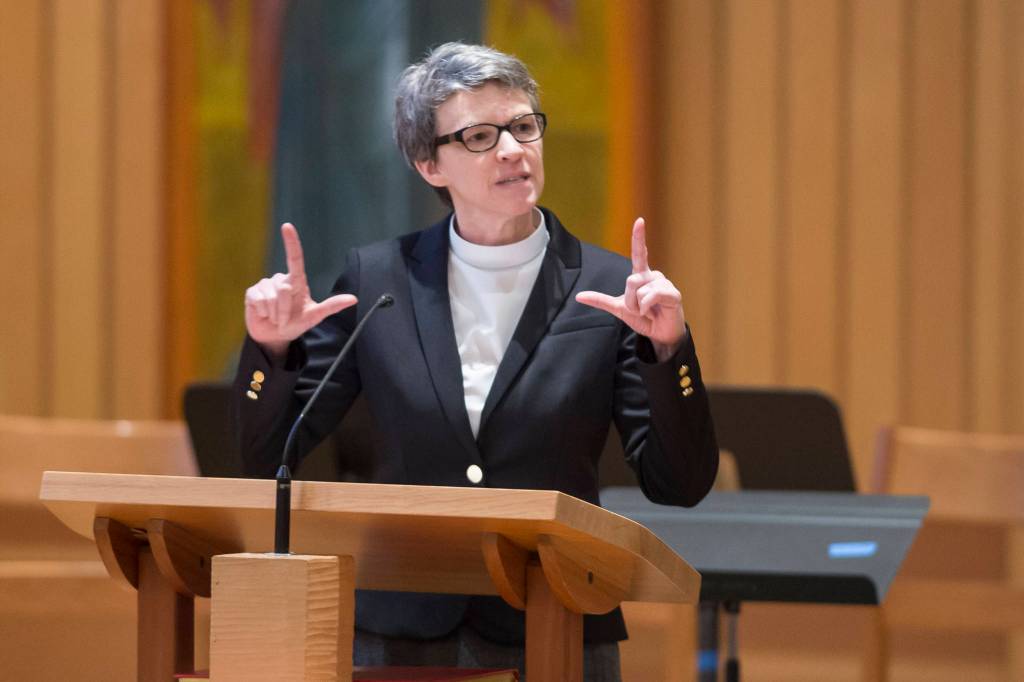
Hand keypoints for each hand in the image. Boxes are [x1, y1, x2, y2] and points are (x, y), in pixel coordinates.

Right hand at [244, 223, 356, 357]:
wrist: (275, 336)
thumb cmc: (296, 323)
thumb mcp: (315, 316)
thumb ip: (332, 306)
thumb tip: (354, 299)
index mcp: (296, 281)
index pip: (294, 258)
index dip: (291, 242)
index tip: (287, 226)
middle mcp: (280, 279)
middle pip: (284, 289)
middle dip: (286, 309)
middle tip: (286, 318)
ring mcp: (265, 284)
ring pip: (272, 296)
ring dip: (276, 313)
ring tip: (275, 317)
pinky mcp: (252, 293)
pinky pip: (259, 300)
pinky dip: (264, 313)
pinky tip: (264, 314)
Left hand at [575, 218, 686, 361]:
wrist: (659, 335)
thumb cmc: (643, 318)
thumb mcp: (619, 308)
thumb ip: (600, 300)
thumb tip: (578, 296)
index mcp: (641, 276)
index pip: (639, 253)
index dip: (638, 237)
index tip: (639, 220)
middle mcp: (654, 276)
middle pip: (631, 280)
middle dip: (630, 300)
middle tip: (639, 310)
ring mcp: (664, 284)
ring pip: (640, 290)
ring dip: (639, 307)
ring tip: (649, 312)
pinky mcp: (673, 294)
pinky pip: (651, 296)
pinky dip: (646, 308)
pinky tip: (654, 313)